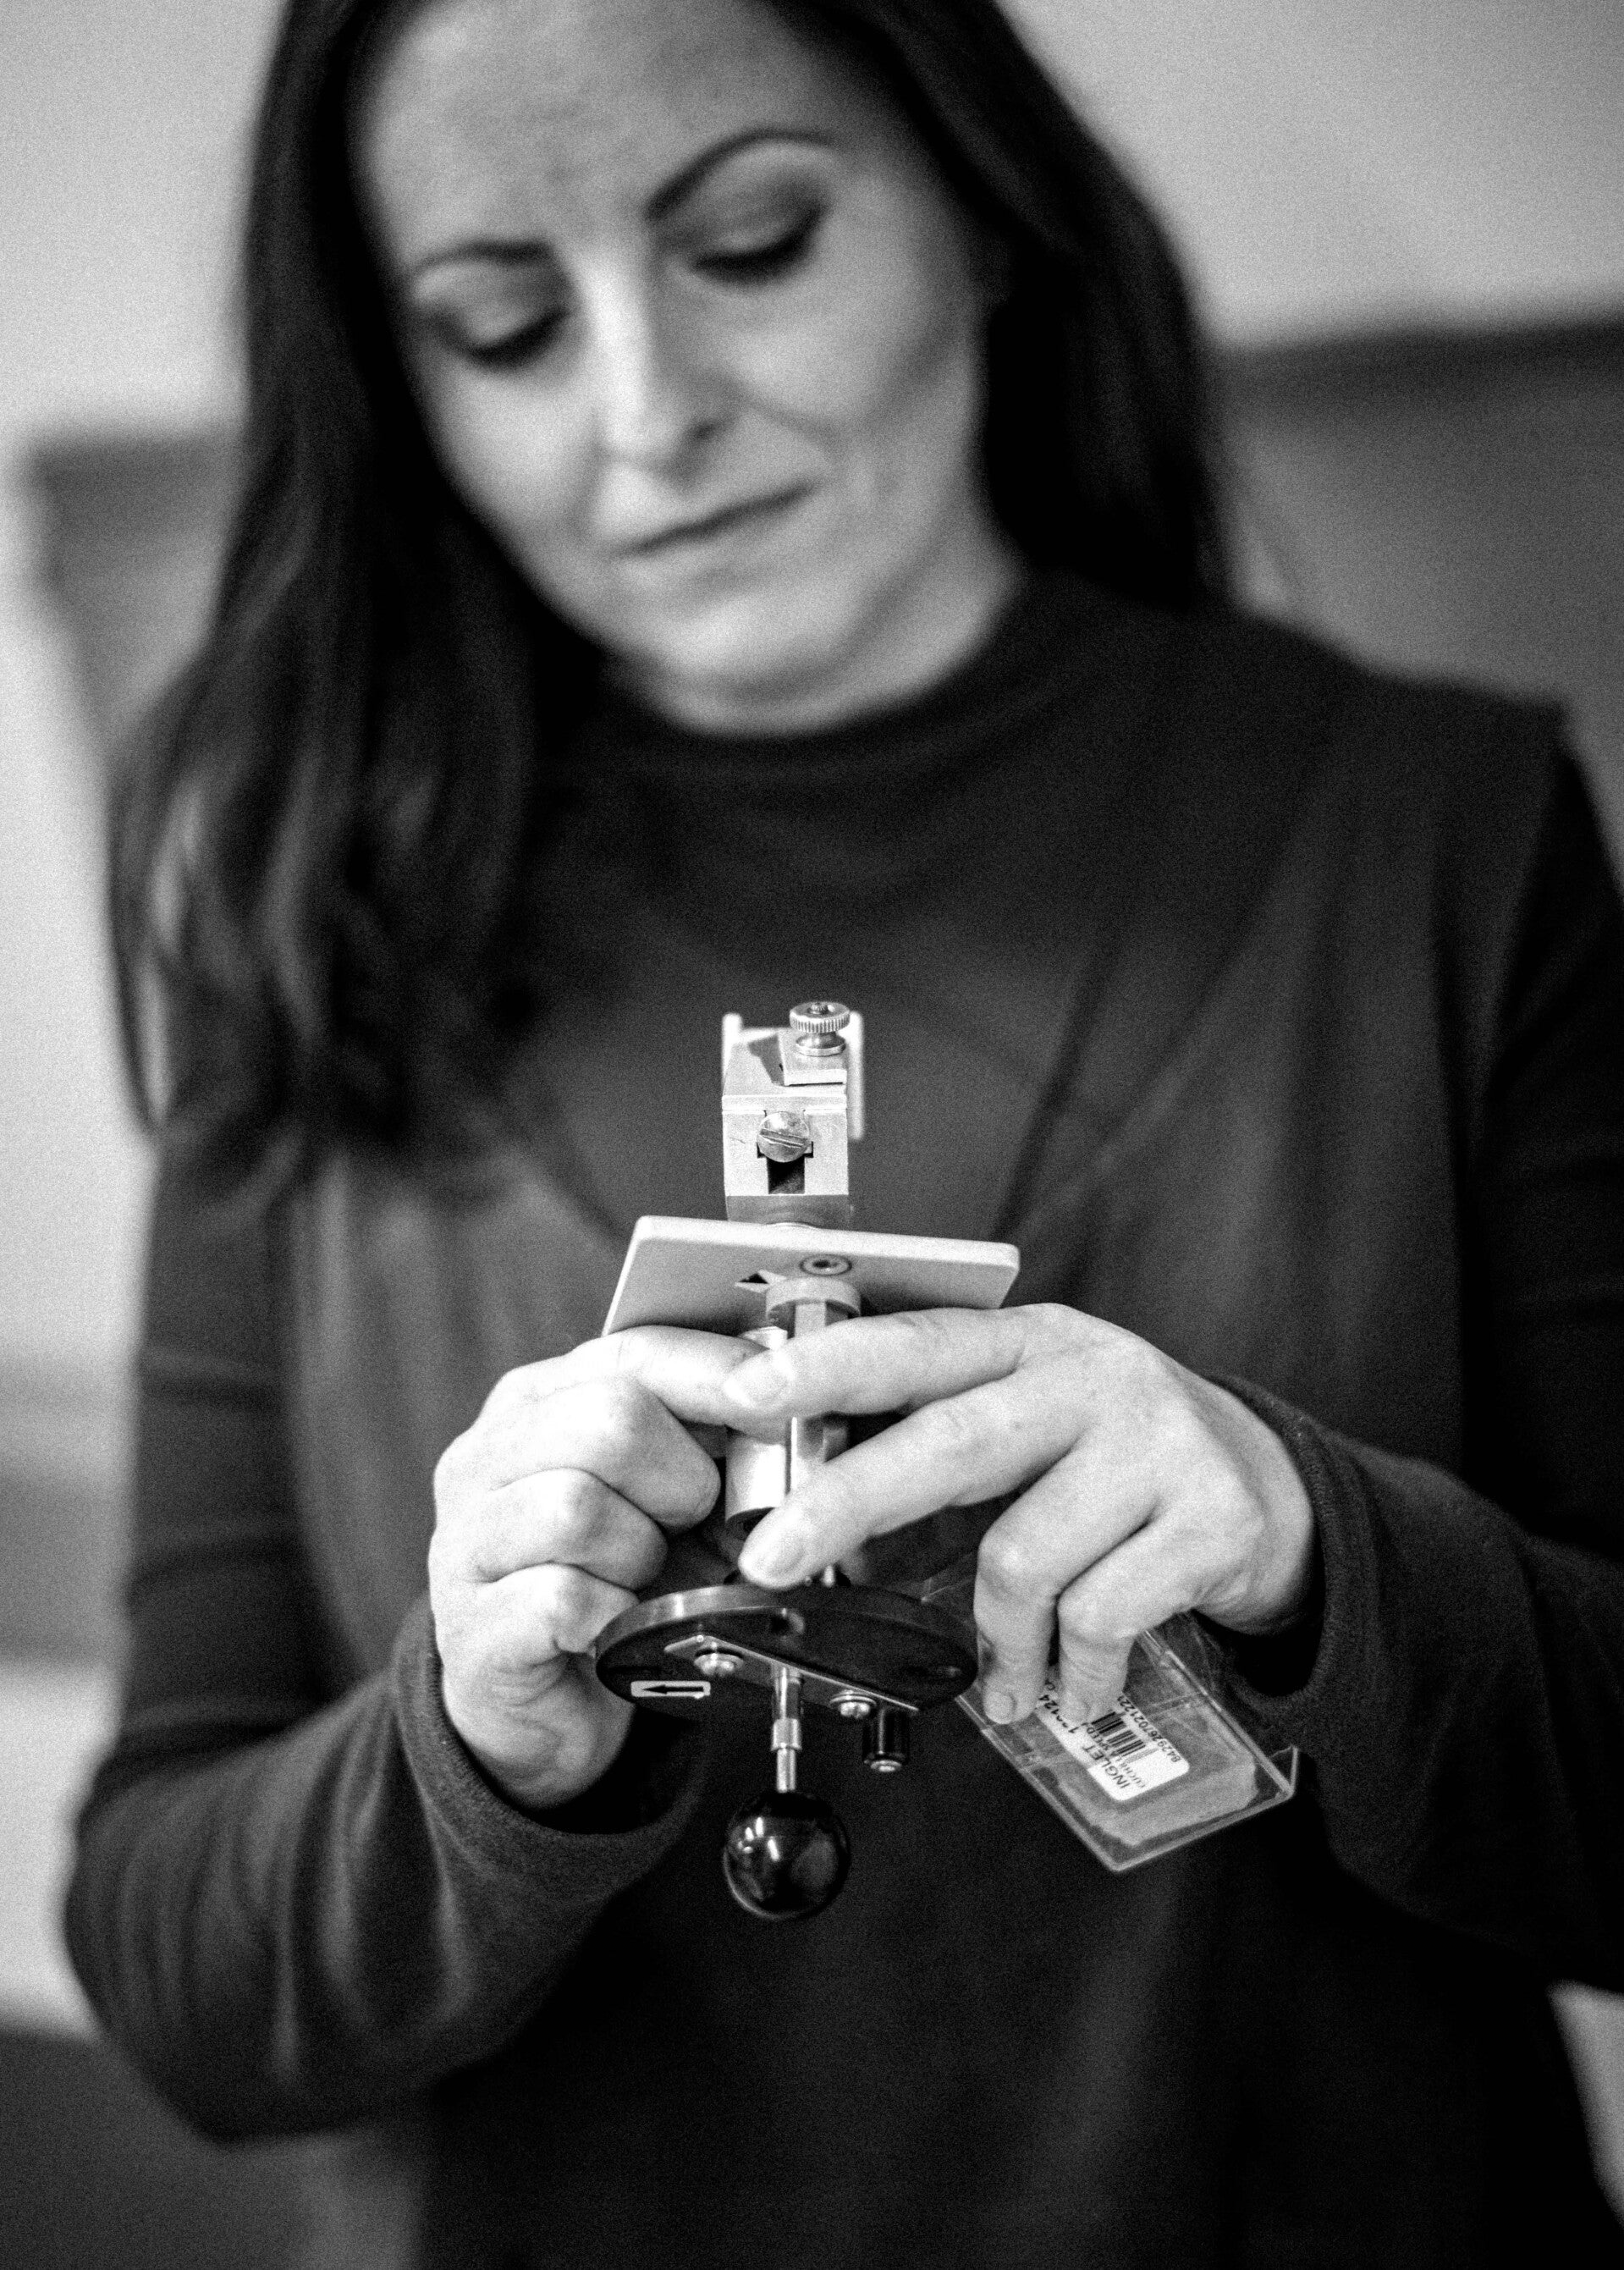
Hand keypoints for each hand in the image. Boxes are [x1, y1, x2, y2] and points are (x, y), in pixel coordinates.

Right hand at [429, 1328, 752, 1810]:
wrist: (546, 1705)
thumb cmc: (612, 1580)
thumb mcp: (659, 1495)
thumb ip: (702, 1441)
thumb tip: (785, 1406)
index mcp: (534, 1401)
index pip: (632, 1352)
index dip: (717, 1377)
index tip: (778, 1411)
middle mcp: (484, 1457)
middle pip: (608, 1418)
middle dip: (681, 1478)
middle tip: (693, 1523)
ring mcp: (465, 1542)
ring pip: (577, 1507)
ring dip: (642, 1553)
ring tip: (645, 1580)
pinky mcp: (471, 1628)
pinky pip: (562, 1599)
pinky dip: (612, 1616)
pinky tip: (615, 1625)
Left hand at [723, 1305, 1314, 1723]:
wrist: (1276, 1495)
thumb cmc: (1118, 1464)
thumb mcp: (1034, 1427)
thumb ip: (940, 1453)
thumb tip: (814, 1524)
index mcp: (1033, 1342)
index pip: (918, 1344)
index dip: (830, 1367)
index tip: (750, 1394)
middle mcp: (1095, 1376)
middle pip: (950, 1443)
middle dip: (845, 1506)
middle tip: (772, 1562)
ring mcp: (1158, 1444)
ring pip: (1021, 1557)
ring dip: (996, 1643)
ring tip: (1005, 1683)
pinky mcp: (1211, 1519)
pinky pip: (1099, 1618)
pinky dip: (1071, 1674)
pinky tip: (1075, 1689)